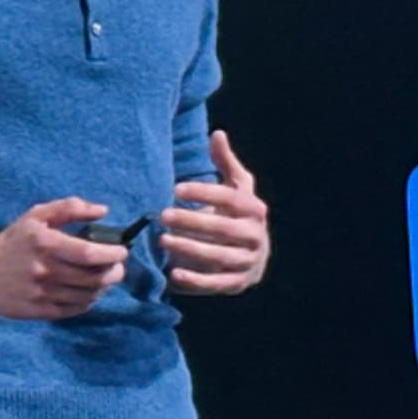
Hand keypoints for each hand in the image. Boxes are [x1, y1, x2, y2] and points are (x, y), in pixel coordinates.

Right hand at [0, 198, 129, 319]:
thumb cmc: (11, 241)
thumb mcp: (36, 217)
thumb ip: (69, 208)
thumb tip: (103, 211)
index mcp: (44, 244)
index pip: (89, 254)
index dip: (112, 255)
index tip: (121, 251)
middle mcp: (44, 271)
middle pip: (93, 278)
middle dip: (114, 272)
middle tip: (116, 267)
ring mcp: (41, 294)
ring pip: (87, 295)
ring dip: (102, 287)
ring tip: (102, 279)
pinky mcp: (38, 311)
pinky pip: (74, 310)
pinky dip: (87, 301)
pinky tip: (86, 292)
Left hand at [162, 129, 269, 294]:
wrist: (253, 254)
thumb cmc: (236, 214)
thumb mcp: (236, 187)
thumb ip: (225, 163)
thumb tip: (216, 133)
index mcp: (255, 209)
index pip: (230, 199)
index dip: (204, 192)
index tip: (176, 188)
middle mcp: (256, 236)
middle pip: (223, 229)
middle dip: (192, 221)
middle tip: (161, 214)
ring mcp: (248, 261)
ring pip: (219, 256)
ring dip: (189, 248)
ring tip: (162, 239)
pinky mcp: (237, 283)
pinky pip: (217, 284)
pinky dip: (196, 281)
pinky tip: (173, 273)